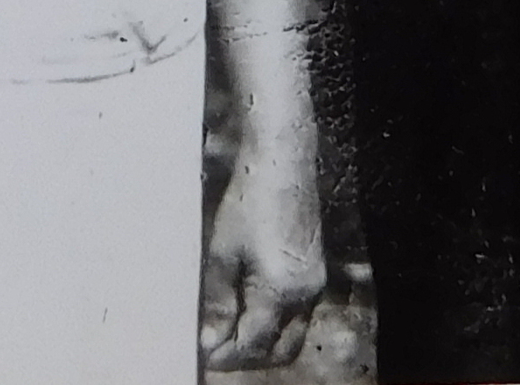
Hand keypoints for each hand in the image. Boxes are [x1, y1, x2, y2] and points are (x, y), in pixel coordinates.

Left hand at [200, 141, 324, 371]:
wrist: (283, 161)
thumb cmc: (249, 200)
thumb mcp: (223, 252)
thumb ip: (218, 303)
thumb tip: (211, 341)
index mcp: (281, 291)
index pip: (254, 345)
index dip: (227, 357)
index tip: (203, 355)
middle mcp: (306, 294)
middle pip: (280, 351)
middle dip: (249, 358)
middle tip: (218, 350)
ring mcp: (315, 284)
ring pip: (293, 335)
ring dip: (264, 342)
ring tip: (231, 331)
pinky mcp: (316, 272)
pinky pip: (299, 314)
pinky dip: (276, 323)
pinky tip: (250, 307)